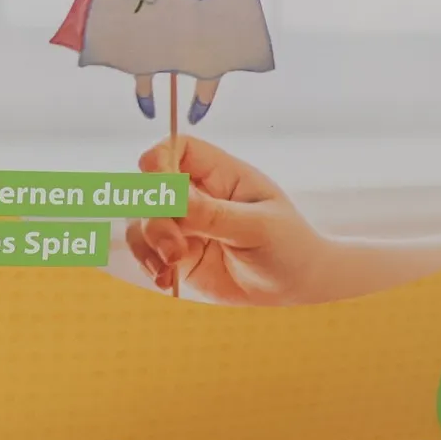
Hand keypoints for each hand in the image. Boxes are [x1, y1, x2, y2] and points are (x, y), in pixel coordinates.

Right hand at [125, 137, 337, 305]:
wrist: (297, 290)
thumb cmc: (290, 247)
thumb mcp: (258, 227)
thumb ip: (215, 215)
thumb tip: (174, 200)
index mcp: (223, 174)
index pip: (179, 149)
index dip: (160, 159)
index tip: (159, 185)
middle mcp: (200, 195)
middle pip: (153, 187)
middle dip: (155, 215)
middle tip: (175, 247)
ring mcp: (187, 225)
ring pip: (143, 219)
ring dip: (147, 241)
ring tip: (170, 266)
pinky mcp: (180, 255)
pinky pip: (148, 251)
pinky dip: (148, 263)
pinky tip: (166, 280)